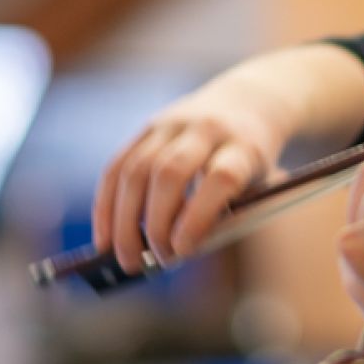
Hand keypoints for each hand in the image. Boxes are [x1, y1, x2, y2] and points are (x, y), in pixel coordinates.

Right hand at [91, 88, 287, 272]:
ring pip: (136, 170)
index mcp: (244, 145)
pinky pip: (117, 167)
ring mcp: (172, 124)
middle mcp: (206, 128)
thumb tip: (175, 254)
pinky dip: (107, 207)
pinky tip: (104, 239)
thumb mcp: (258, 185)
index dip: (198, 218)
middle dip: (156, 224)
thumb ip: (226, 217)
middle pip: (170, 173)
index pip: (220, 178)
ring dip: (125, 222)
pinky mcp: (147, 127)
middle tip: (155, 261)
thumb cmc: (252, 161)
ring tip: (128, 259)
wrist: (246, 102)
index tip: (183, 251)